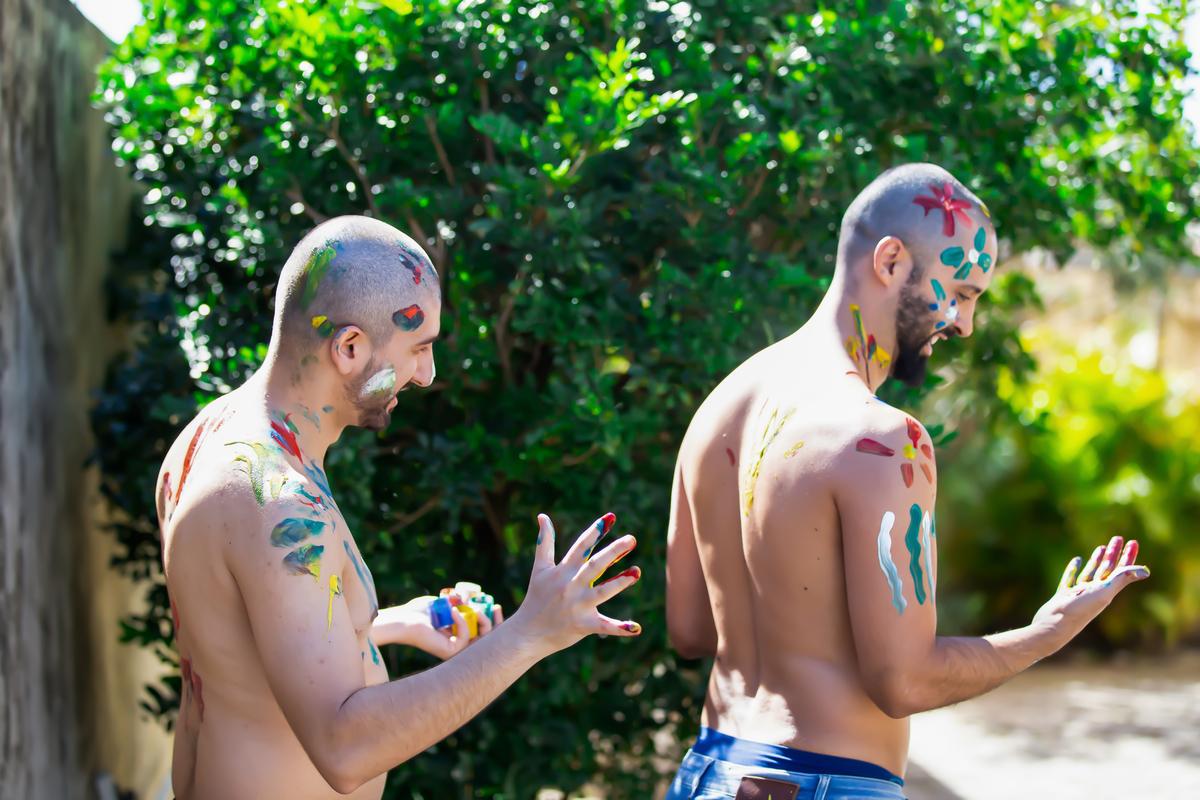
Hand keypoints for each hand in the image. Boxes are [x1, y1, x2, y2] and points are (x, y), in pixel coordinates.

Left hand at [373, 594, 504, 659]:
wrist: (405, 620)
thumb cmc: (422, 611)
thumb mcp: (446, 604)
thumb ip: (460, 603)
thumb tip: (474, 597)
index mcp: (459, 637)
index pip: (483, 632)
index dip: (493, 620)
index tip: (496, 605)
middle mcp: (460, 647)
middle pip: (487, 639)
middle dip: (495, 622)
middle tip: (496, 606)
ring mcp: (456, 651)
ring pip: (481, 640)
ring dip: (483, 621)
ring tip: (476, 608)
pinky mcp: (450, 651)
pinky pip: (465, 636)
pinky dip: (462, 621)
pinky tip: (455, 611)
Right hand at [508, 513, 641, 656]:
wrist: (528, 634)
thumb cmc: (536, 597)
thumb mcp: (540, 568)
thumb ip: (545, 542)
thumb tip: (542, 515)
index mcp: (562, 571)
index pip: (581, 547)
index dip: (594, 532)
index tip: (610, 518)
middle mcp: (570, 586)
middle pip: (594, 566)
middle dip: (613, 552)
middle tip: (632, 539)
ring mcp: (577, 606)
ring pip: (602, 592)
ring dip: (620, 582)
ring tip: (637, 572)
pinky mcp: (583, 626)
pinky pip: (604, 626)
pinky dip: (620, 628)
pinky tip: (637, 628)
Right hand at [1032, 536, 1148, 642]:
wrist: (1056, 624)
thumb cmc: (1080, 609)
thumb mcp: (1103, 592)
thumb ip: (1121, 579)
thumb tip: (1145, 570)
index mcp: (1107, 590)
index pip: (1121, 570)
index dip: (1128, 556)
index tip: (1133, 542)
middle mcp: (1096, 591)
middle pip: (1108, 569)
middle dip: (1114, 553)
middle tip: (1119, 538)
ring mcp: (1080, 592)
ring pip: (1092, 572)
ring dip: (1098, 560)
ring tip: (1102, 546)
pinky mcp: (1064, 593)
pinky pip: (1071, 577)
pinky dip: (1074, 568)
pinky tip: (1076, 560)